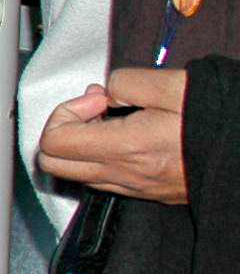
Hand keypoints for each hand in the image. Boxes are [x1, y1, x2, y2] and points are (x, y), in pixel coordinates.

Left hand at [39, 67, 189, 203]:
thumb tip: (106, 90)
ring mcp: (135, 188)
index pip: (54, 141)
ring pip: (78, 173)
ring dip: (85, 143)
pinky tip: (131, 134)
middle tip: (97, 108)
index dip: (66, 112)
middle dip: (66, 129)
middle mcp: (124, 175)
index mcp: (126, 149)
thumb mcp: (174, 85)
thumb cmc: (218, 118)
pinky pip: (104, 179)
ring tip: (117, 119)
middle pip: (54, 163)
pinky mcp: (148, 192)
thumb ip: (128, 81)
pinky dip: (103, 155)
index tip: (98, 99)